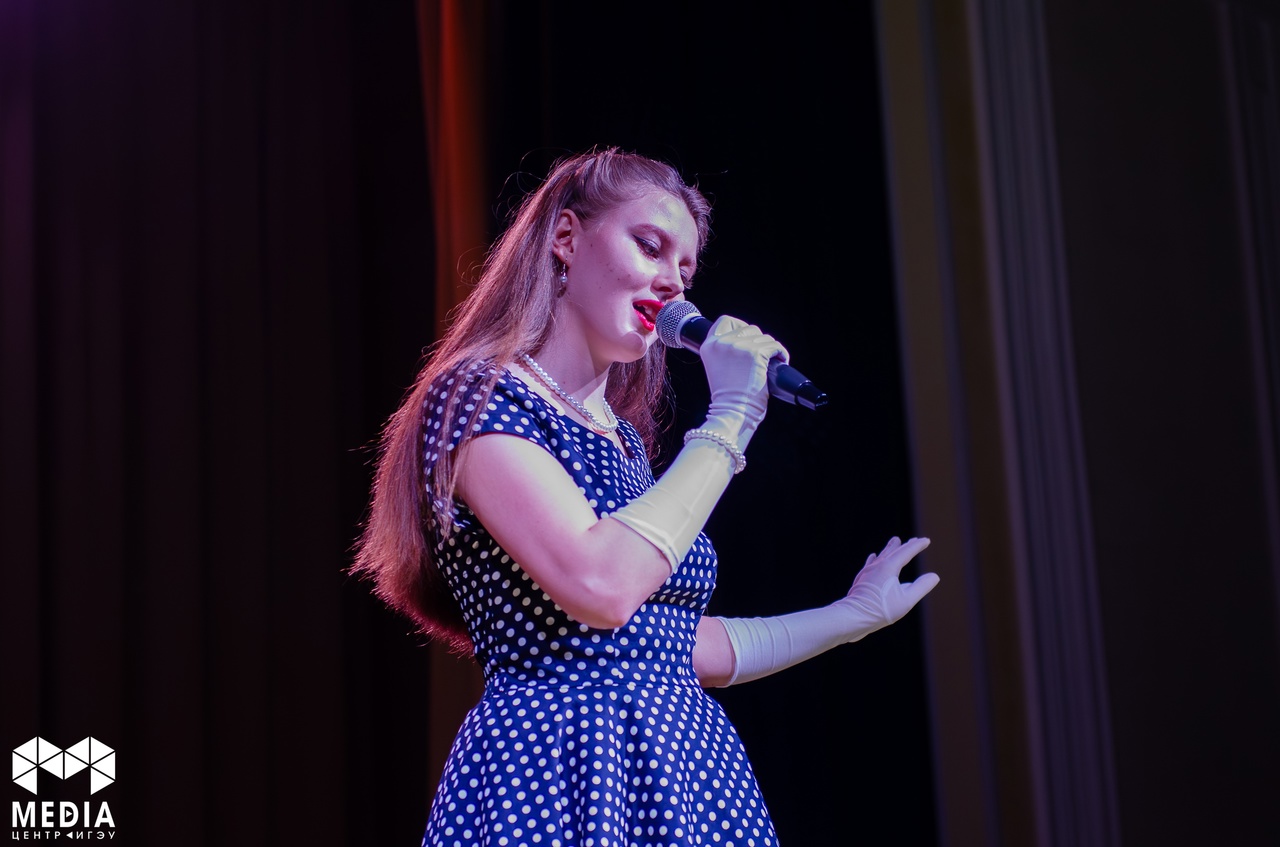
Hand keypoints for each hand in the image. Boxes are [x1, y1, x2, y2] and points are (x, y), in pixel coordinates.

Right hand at [699, 315, 787, 448]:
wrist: (732, 413)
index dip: (739, 326)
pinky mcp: (755, 353)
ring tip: (771, 363)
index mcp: (708, 346)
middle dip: (759, 342)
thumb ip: (726, 352)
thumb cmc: (727, 398)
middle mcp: (722, 343)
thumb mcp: (718, 368)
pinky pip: (775, 346)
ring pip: (764, 337)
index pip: (725, 321)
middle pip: (749, 328)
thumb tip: (749, 340)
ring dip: (770, 349)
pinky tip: (780, 362)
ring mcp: (739, 347)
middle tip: (762, 358)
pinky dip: (781, 354)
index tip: (748, 339)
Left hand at [834, 536, 939, 640]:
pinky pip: (870, 564)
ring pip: (881, 556)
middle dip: (904, 546)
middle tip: (913, 540)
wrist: (853, 617)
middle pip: (893, 551)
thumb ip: (921, 587)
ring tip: (894, 542)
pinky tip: (873, 557)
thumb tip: (934, 576)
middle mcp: (877, 566)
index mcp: (889, 567)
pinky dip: (875, 558)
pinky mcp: (861, 580)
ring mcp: (867, 572)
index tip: (926, 540)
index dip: (917, 546)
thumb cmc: (880, 610)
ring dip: (890, 549)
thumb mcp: (906, 601)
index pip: (906, 552)